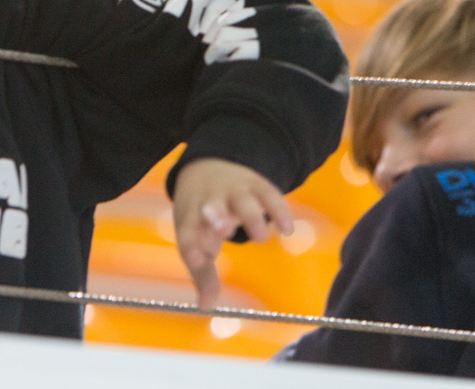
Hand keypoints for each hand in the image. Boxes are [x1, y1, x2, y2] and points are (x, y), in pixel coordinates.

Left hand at [171, 158, 293, 309]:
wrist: (205, 167)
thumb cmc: (199, 216)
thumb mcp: (195, 239)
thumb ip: (202, 274)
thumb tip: (205, 307)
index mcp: (190, 215)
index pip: (187, 229)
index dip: (192, 243)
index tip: (197, 260)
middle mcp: (210, 199)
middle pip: (211, 206)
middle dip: (216, 217)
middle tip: (223, 232)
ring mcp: (233, 190)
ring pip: (242, 199)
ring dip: (250, 216)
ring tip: (259, 238)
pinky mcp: (256, 184)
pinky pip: (270, 194)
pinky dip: (279, 211)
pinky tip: (288, 230)